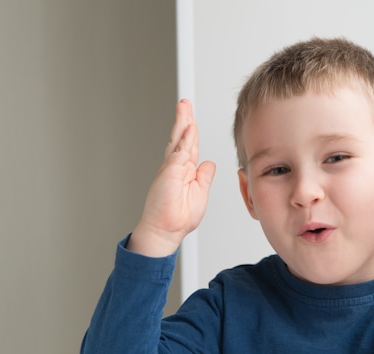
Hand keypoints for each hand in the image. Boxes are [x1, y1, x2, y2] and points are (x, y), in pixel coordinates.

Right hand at [128, 99, 215, 256]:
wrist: (166, 230)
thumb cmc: (180, 217)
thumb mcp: (200, 193)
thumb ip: (204, 177)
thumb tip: (208, 164)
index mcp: (185, 171)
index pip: (190, 146)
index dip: (192, 131)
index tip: (192, 118)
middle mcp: (176, 167)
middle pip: (182, 138)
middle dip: (184, 119)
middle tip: (185, 103)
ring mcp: (171, 169)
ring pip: (178, 141)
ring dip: (182, 122)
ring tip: (184, 107)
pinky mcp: (169, 173)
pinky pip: (179, 153)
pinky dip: (185, 140)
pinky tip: (189, 128)